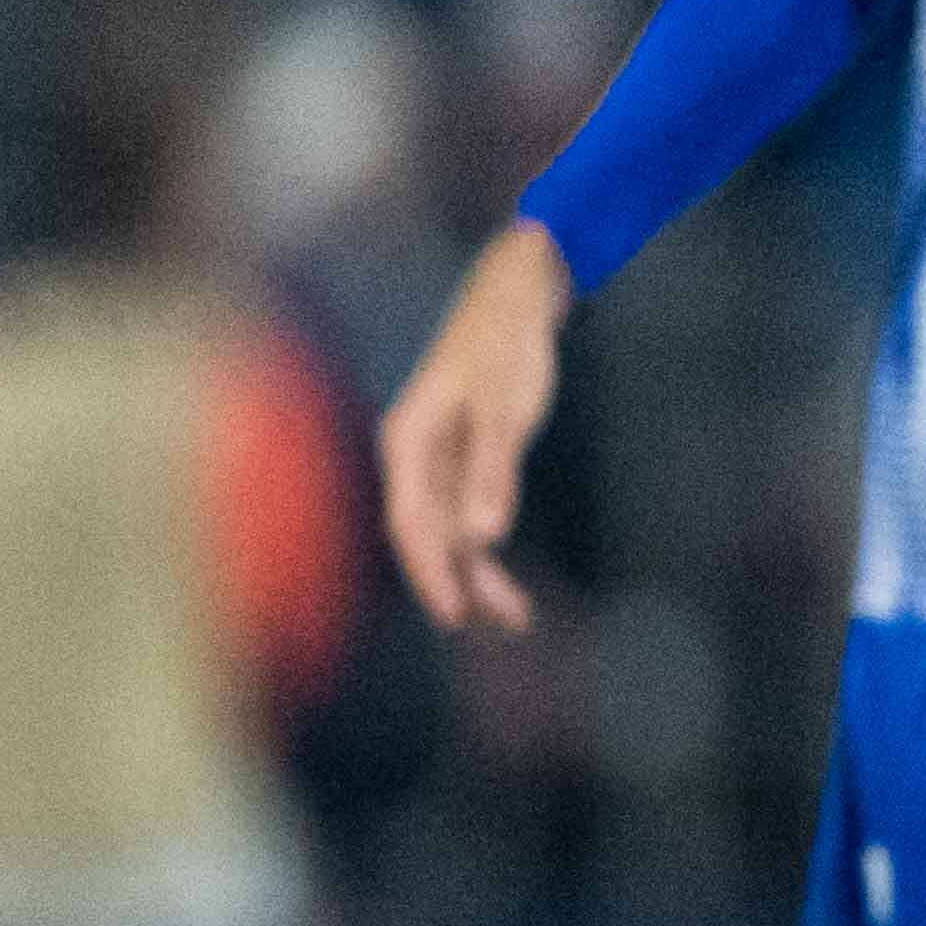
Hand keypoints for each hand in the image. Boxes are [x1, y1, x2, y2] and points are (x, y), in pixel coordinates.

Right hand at [377, 225, 572, 635]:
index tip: (454, 614)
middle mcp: (415, 458)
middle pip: (428, 536)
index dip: (431, 571)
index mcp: (408, 443)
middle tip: (492, 624)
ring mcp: (439, 462)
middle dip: (456, 582)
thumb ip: (494, 469)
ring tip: (517, 618)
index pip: (411, 523)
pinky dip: (487, 549)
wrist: (513, 301)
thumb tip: (484, 537)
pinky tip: (507, 584)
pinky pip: (469, 517)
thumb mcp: (504, 407)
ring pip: (451, 532)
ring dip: (478, 575)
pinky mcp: (466, 461)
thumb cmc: (503, 346)